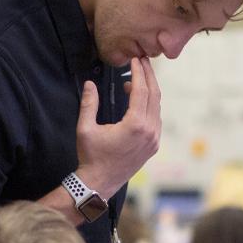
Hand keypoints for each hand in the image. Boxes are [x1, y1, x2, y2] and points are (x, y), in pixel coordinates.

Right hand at [75, 57, 160, 199]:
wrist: (99, 183)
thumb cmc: (91, 156)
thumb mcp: (85, 128)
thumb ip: (89, 104)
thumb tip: (90, 84)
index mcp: (135, 125)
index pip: (141, 90)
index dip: (139, 72)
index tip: (135, 59)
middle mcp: (149, 131)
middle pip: (154, 95)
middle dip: (149, 76)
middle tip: (142, 61)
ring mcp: (154, 140)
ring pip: (157, 107)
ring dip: (149, 91)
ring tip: (135, 79)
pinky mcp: (153, 146)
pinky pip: (156, 119)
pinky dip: (149, 106)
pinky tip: (137, 101)